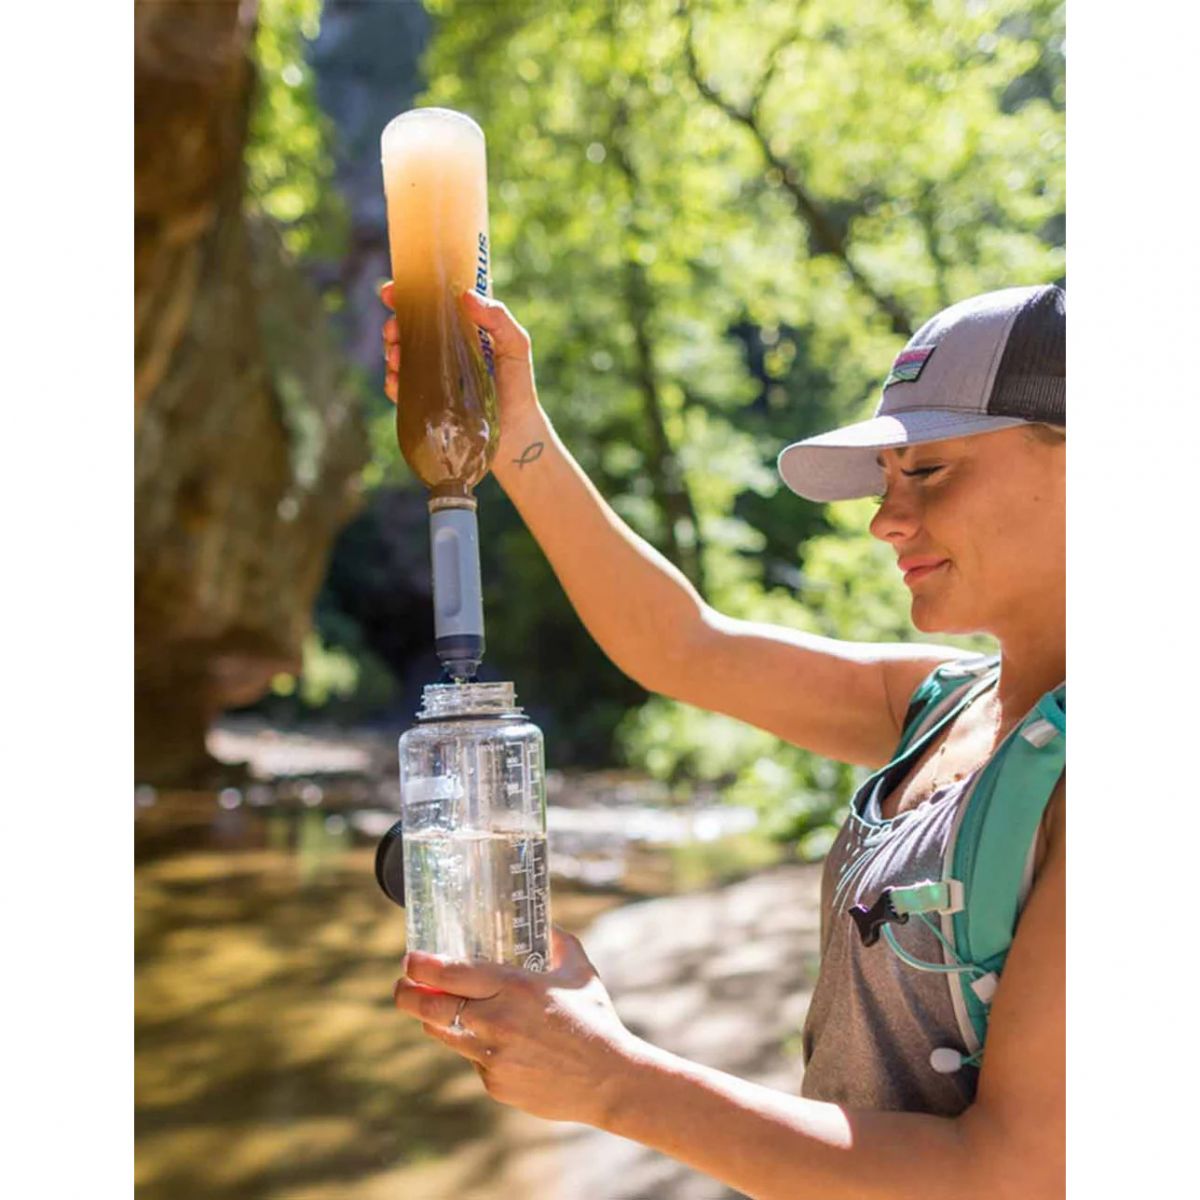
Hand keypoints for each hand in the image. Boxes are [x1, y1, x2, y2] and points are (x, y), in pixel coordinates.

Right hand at [378, 281, 540, 433]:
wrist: (514, 433)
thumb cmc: (518, 385)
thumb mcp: (515, 346)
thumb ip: (498, 319)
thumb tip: (466, 296)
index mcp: (461, 329)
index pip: (430, 304)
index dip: (407, 294)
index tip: (391, 292)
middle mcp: (442, 349)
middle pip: (407, 328)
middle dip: (394, 324)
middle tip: (394, 330)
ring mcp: (431, 375)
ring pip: (399, 355)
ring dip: (392, 351)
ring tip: (397, 355)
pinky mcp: (424, 401)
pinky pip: (400, 388)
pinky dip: (393, 382)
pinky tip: (397, 380)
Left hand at [392, 927, 640, 1125]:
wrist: (609, 1080)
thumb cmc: (595, 1019)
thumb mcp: (579, 971)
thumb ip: (559, 942)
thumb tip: (545, 924)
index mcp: (513, 987)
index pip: (450, 973)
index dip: (421, 966)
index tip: (410, 959)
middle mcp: (496, 1021)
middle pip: (430, 1007)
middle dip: (407, 994)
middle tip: (403, 985)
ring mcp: (492, 1056)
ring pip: (444, 1034)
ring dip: (434, 1020)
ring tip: (438, 1008)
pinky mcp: (495, 1084)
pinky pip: (473, 1059)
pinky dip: (476, 1047)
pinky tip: (498, 1042)